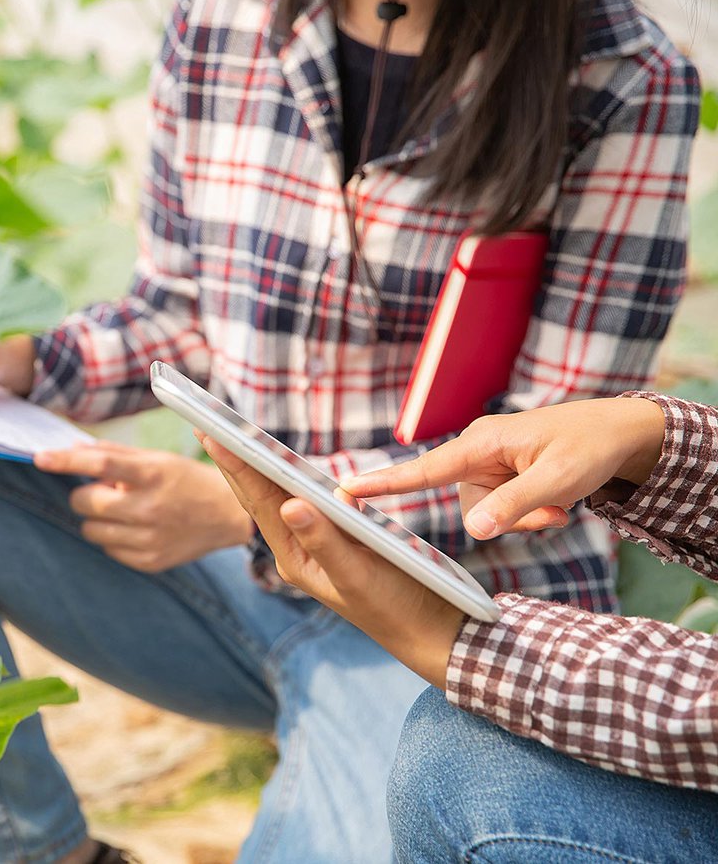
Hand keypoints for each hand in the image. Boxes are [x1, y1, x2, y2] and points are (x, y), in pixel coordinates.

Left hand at [34, 441, 252, 571]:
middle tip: (104, 490)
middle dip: (85, 495)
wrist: (227, 515)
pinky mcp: (150, 561)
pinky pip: (109, 550)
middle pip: (86, 502)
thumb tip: (71, 449)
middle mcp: (150, 507)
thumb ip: (114, 454)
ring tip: (123, 510)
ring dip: (97, 518)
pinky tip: (136, 528)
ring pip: (91, 530)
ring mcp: (150, 538)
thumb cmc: (185, 480)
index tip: (40, 457)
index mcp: (152, 474)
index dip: (65, 460)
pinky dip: (114, 538)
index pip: (99, 464)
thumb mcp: (155, 458)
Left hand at [197, 432, 463, 687]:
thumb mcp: (358, 575)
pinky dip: (292, 478)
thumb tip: (291, 504)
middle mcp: (298, 550)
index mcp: (295, 558)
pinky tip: (282, 463)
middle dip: (235, 461)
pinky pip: (307, 501)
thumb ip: (325, 541)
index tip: (210, 433)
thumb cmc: (395, 606)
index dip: (236, 465)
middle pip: (261, 497)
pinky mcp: (338, 539)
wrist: (429, 631)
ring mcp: (316, 544)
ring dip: (258, 466)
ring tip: (231, 436)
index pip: (260, 503)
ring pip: (280, 497)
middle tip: (205, 424)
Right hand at [341, 397, 665, 539]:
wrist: (620, 433)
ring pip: (488, 513)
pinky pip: (502, 510)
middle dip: (510, 519)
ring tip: (561, 506)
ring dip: (525, 518)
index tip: (344, 490)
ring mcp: (488, 466)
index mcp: (481, 443)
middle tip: (555, 514)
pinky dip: (530, 514)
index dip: (383, 484)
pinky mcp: (501, 477)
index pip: (423, 470)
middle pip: (470, 507)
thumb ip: (514, 506)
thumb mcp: (558, 480)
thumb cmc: (589, 447)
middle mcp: (477, 453)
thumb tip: (474, 531)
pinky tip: (558, 504)